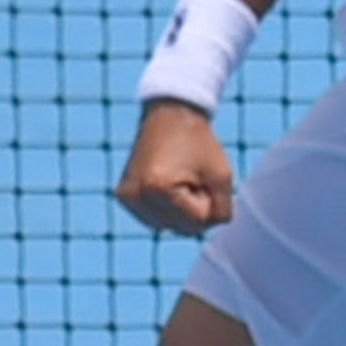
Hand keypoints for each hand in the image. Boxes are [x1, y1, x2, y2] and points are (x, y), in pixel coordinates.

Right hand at [115, 98, 237, 234]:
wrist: (170, 114)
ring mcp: (127, 197)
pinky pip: (154, 218)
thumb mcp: (222, 176)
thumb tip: (204, 231)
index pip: (196, 223)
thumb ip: (221, 212)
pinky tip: (165, 183)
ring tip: (177, 177)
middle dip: (194, 207)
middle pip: (181, 228)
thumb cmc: (199, 142)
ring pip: (167, 226)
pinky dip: (166, 207)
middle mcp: (136, 195)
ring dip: (180, 209)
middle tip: (189, 174)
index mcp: (157, 188)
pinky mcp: (123, 196)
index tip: (199, 174)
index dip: (207, 200)